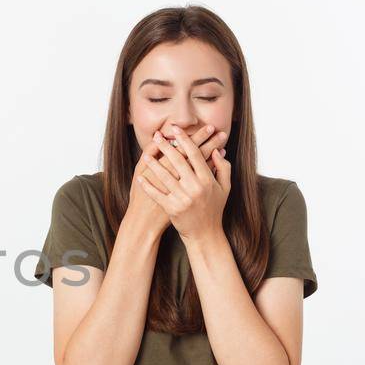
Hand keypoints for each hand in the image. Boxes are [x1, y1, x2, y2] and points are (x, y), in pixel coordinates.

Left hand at [138, 124, 231, 243]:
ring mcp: (183, 198)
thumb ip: (223, 168)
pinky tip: (139, 177)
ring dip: (154, 163)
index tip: (176, 129)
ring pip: (165, 176)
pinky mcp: (172, 208)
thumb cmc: (214, 209)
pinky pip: (157, 194)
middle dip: (167, 145)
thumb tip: (217, 151)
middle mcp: (195, 188)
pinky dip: (147, 185)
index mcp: (208, 180)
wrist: (205, 234)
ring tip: (146, 152)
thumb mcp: (225, 188)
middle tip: (158, 135)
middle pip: (178, 161)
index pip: (195, 155)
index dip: (185, 140)